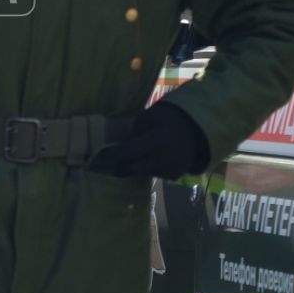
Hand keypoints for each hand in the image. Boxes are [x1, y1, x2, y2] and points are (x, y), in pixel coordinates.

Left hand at [88, 102, 209, 181]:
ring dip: (135, 167)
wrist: (196, 129)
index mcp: (157, 140)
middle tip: (108, 162)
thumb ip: (133, 131)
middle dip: (121, 164)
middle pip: (134, 167)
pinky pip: (154, 175)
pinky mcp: (175, 175)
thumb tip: (117, 146)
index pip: (129, 152)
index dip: (112, 155)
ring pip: (143, 173)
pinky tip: (147, 160)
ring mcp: (172, 169)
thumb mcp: (148, 117)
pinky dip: (148, 169)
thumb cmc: (168, 119)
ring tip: (129, 158)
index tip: (98, 157)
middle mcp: (165, 157)